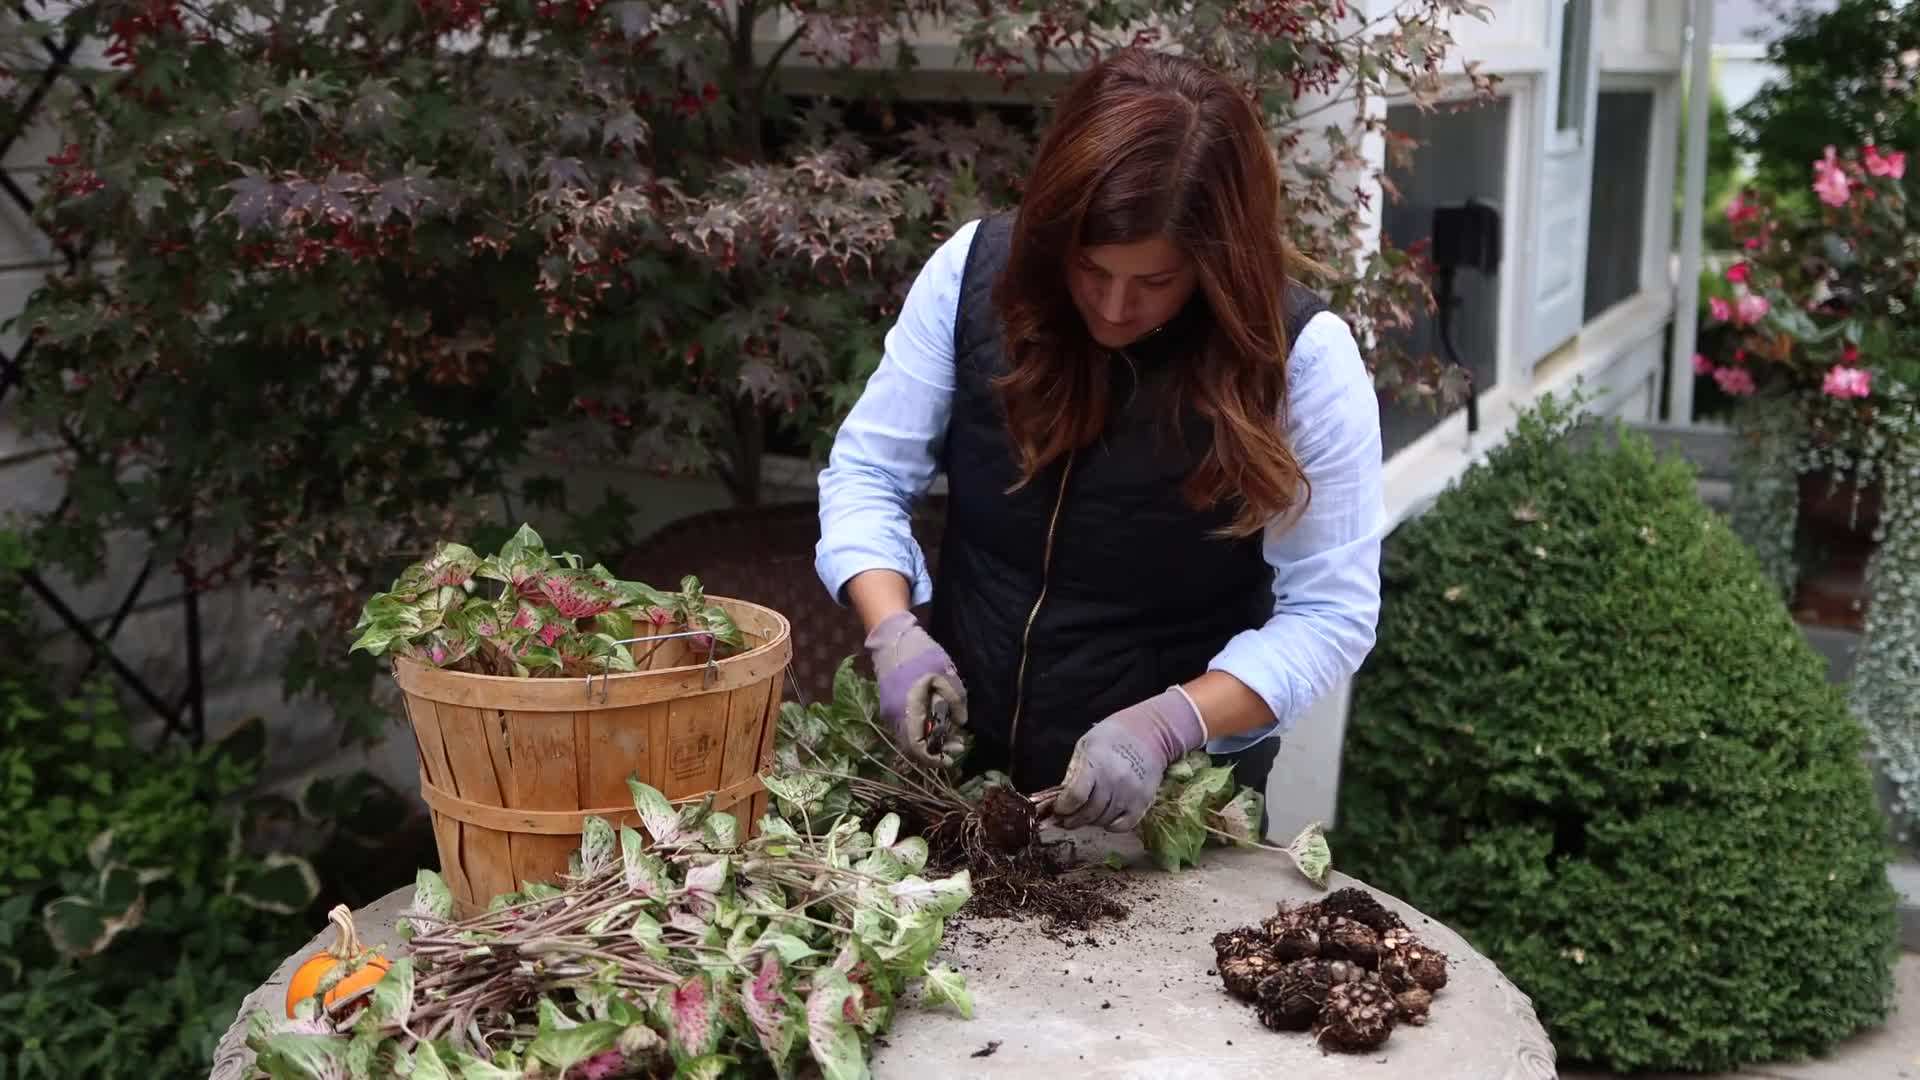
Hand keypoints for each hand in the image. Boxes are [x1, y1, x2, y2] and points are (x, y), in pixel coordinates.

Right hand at [864, 611, 967, 767]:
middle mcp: (894, 717)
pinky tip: (938, 722)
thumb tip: (962, 723)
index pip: (917, 748)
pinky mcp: (891, 705)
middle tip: (959, 745)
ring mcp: (890, 712)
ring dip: (930, 740)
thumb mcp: (944, 674)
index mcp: (907, 711)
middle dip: (936, 750)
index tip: (953, 756)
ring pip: (910, 738)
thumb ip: (955, 700)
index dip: (935, 758)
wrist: (892, 637)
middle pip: (913, 747)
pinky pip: (907, 727)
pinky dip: (923, 730)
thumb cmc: (919, 653)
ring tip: (952, 734)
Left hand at [1053, 687, 1207, 831]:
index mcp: (1097, 763)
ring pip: (1103, 821)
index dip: (1063, 807)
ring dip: (1091, 821)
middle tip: (1067, 818)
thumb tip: (1062, 799)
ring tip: (1086, 814)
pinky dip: (1111, 825)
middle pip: (1088, 812)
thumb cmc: (1113, 736)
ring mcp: (1131, 793)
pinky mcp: (1143, 803)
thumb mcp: (1086, 745)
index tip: (1059, 808)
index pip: (1076, 796)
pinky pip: (1123, 826)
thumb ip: (1073, 772)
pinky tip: (1105, 816)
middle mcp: (1115, 781)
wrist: (1150, 733)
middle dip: (1073, 819)